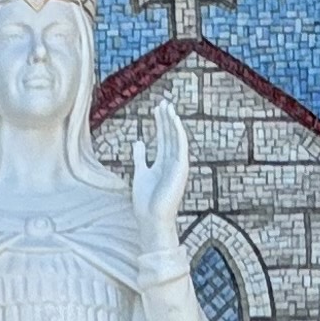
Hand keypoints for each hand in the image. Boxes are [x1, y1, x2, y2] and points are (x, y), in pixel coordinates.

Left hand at [132, 100, 192, 265]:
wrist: (151, 219)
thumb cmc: (146, 201)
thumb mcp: (140, 173)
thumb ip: (140, 157)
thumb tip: (139, 142)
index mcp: (163, 163)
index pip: (164, 138)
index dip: (161, 123)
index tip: (157, 108)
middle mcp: (173, 162)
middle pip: (170, 135)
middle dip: (167, 118)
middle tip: (164, 101)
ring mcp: (178, 165)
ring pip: (176, 138)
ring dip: (172, 122)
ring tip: (168, 106)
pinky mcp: (181, 168)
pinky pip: (180, 146)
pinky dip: (177, 132)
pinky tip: (173, 120)